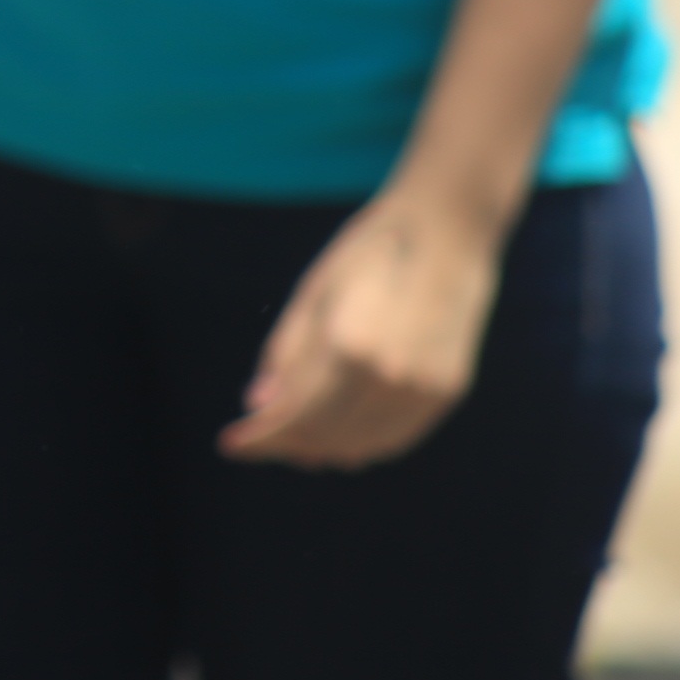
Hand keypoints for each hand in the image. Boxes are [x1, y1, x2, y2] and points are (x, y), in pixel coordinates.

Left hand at [220, 189, 503, 468]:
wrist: (449, 230)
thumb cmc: (370, 253)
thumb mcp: (313, 293)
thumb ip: (285, 355)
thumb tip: (257, 404)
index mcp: (347, 345)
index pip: (293, 414)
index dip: (259, 437)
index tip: (231, 444)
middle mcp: (388, 376)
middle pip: (324, 437)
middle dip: (286, 444)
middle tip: (259, 439)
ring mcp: (422, 389)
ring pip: (361, 447)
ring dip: (322, 449)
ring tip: (294, 439)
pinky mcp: (447, 391)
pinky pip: (395, 437)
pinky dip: (362, 443)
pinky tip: (338, 435)